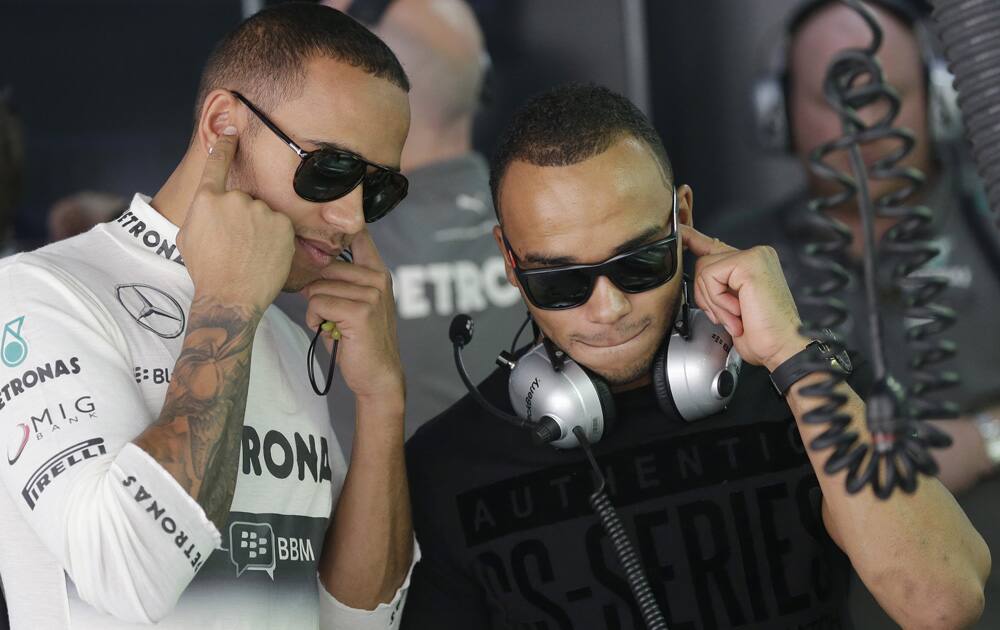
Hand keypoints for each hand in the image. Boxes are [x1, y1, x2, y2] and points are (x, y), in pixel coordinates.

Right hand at [177, 127, 294, 308]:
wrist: (232, 296)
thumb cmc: (207, 271)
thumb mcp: (188, 237)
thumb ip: (201, 213)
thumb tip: (209, 203)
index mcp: (207, 200)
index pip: (217, 162)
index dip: (225, 144)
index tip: (233, 130)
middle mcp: (234, 199)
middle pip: (242, 199)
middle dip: (241, 218)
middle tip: (236, 245)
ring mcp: (260, 210)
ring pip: (262, 213)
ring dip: (259, 228)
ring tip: (250, 253)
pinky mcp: (282, 224)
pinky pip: (279, 225)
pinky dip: (275, 237)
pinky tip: (265, 255)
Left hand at [302, 228, 404, 404]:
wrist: (377, 374)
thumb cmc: (358, 339)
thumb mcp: (353, 303)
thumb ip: (339, 280)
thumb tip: (307, 258)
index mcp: (378, 272)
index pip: (359, 235)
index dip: (337, 229)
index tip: (322, 216)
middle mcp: (378, 278)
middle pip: (325, 267)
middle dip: (316, 290)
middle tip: (325, 312)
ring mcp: (372, 294)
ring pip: (318, 287)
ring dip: (315, 309)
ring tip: (329, 324)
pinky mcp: (360, 312)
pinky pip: (318, 303)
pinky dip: (314, 319)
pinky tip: (326, 330)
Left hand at [682, 225, 808, 370]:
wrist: (781, 348)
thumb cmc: (761, 333)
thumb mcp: (730, 307)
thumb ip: (716, 286)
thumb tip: (697, 275)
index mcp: (751, 262)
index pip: (713, 245)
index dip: (692, 239)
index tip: (679, 233)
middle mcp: (755, 254)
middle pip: (702, 263)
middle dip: (705, 295)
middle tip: (727, 316)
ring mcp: (754, 256)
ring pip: (703, 269)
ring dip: (713, 302)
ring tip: (736, 317)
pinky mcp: (749, 262)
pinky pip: (710, 276)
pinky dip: (718, 300)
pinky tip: (738, 311)